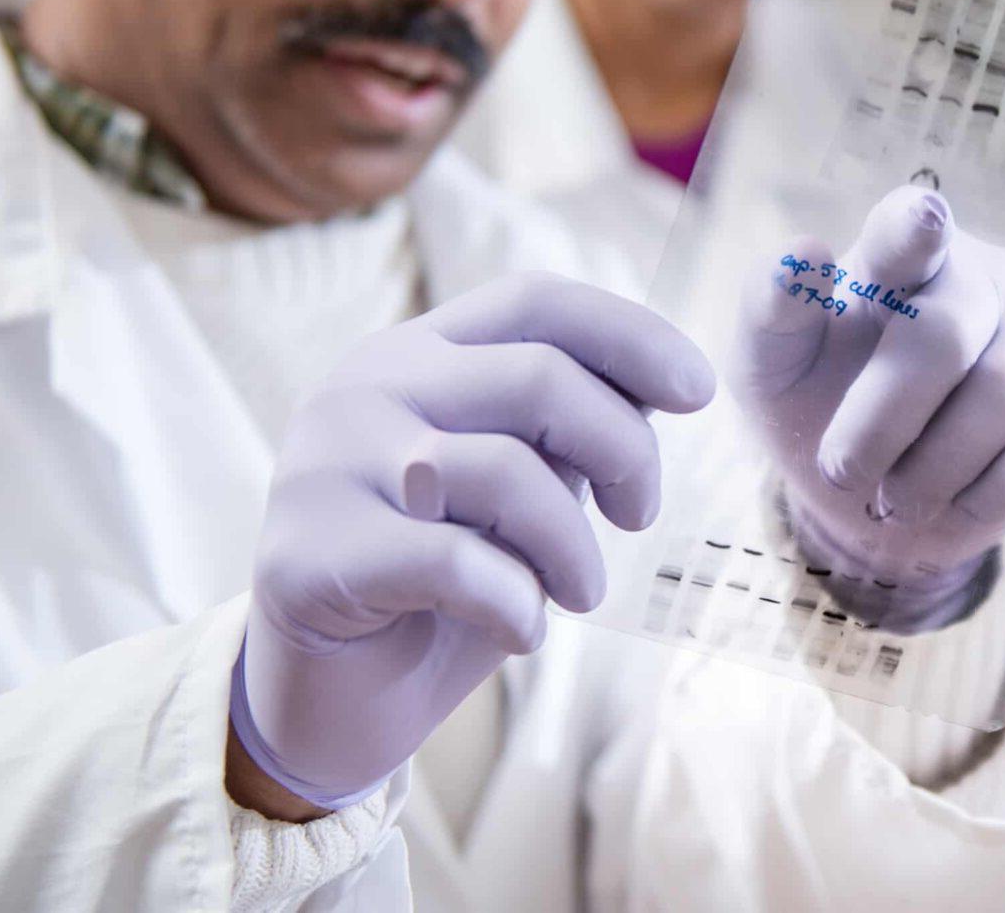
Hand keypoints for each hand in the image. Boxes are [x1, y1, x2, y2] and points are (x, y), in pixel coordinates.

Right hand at [231, 274, 713, 811]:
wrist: (329, 701)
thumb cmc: (442, 590)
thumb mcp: (517, 494)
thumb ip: (563, 434)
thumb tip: (661, 386)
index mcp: (415, 355)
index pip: (535, 303)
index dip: (630, 334)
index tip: (698, 390)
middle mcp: (363, 389)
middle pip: (540, 377)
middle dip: (625, 452)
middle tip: (639, 518)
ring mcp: (326, 467)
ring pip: (507, 472)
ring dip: (573, 548)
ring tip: (578, 593)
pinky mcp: (306, 556)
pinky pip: (455, 564)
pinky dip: (516, 605)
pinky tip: (521, 631)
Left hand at [736, 186, 1004, 633]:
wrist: (871, 492)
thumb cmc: (812, 405)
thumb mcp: (768, 365)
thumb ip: (770, 308)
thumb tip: (803, 254)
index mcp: (901, 251)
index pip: (911, 227)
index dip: (917, 229)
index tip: (923, 224)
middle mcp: (982, 277)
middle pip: (950, 335)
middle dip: (884, 421)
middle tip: (841, 471)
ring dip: (933, 470)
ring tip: (892, 498)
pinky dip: (988, 497)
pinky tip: (952, 502)